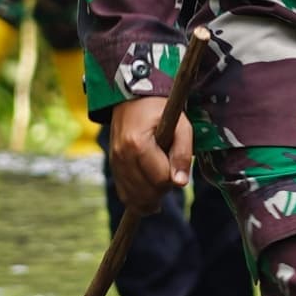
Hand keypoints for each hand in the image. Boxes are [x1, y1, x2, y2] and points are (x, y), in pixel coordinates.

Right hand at [104, 93, 190, 210]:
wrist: (132, 98)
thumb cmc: (159, 109)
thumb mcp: (180, 124)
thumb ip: (183, 152)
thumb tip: (180, 183)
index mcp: (138, 144)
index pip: (160, 179)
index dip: (174, 178)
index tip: (177, 166)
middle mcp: (122, 156)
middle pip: (146, 192)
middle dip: (163, 189)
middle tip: (171, 174)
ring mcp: (114, 162)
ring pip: (134, 197)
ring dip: (151, 197)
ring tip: (161, 184)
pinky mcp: (113, 166)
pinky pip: (124, 193)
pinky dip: (138, 198)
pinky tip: (149, 195)